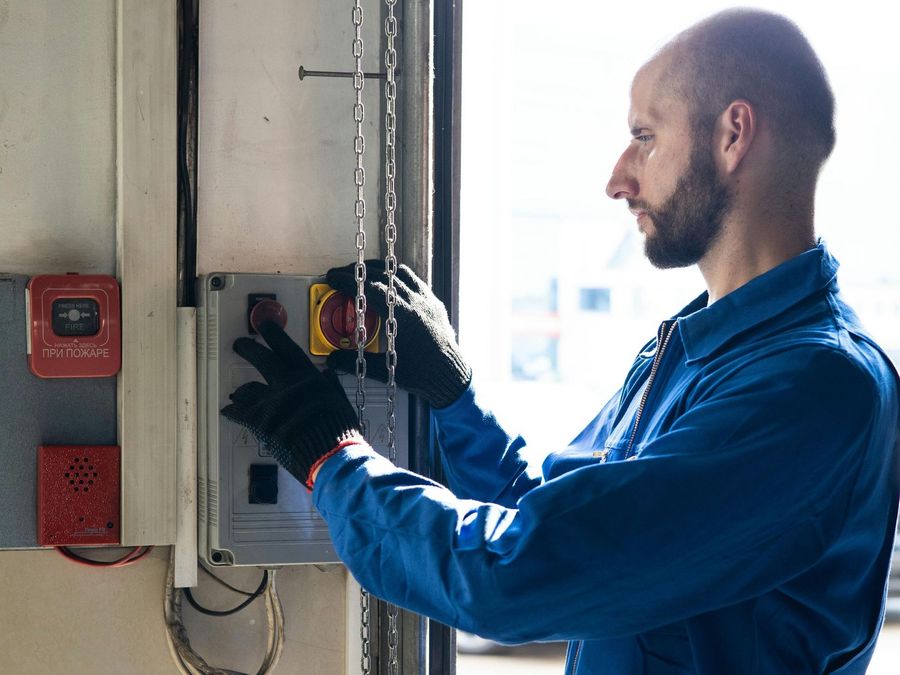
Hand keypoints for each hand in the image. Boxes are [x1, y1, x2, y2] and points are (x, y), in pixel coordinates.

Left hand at [221, 321, 360, 489]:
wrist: (329, 455)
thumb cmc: (339, 432)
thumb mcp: (341, 403)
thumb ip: (331, 387)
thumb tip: (327, 373)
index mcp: (308, 377)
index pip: (287, 349)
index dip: (274, 335)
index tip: (265, 325)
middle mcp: (287, 383)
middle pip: (262, 359)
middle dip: (249, 349)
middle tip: (240, 344)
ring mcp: (270, 401)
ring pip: (247, 388)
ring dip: (241, 390)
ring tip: (236, 393)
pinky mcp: (258, 420)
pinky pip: (238, 413)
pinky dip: (232, 412)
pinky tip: (228, 411)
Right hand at [326, 260, 471, 408]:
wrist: (450, 375)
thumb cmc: (421, 374)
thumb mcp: (383, 370)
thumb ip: (354, 363)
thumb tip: (332, 360)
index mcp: (402, 316)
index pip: (370, 287)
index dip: (348, 281)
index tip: (333, 278)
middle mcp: (415, 302)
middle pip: (383, 275)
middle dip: (359, 271)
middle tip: (342, 274)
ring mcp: (427, 300)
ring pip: (400, 272)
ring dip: (379, 269)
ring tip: (364, 274)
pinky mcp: (434, 302)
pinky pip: (415, 280)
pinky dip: (398, 277)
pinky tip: (389, 284)